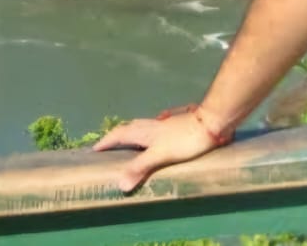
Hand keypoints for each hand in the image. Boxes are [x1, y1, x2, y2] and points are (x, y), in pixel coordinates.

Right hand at [92, 113, 220, 192]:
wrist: (212, 122)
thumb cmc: (185, 139)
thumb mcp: (160, 155)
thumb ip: (140, 167)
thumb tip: (120, 184)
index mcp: (145, 131)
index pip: (119, 134)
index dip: (106, 141)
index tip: (94, 149)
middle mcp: (153, 125)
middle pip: (130, 127)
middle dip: (118, 135)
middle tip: (109, 145)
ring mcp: (167, 123)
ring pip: (144, 126)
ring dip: (133, 133)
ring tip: (130, 142)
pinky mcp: (179, 124)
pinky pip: (157, 128)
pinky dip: (150, 133)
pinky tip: (158, 137)